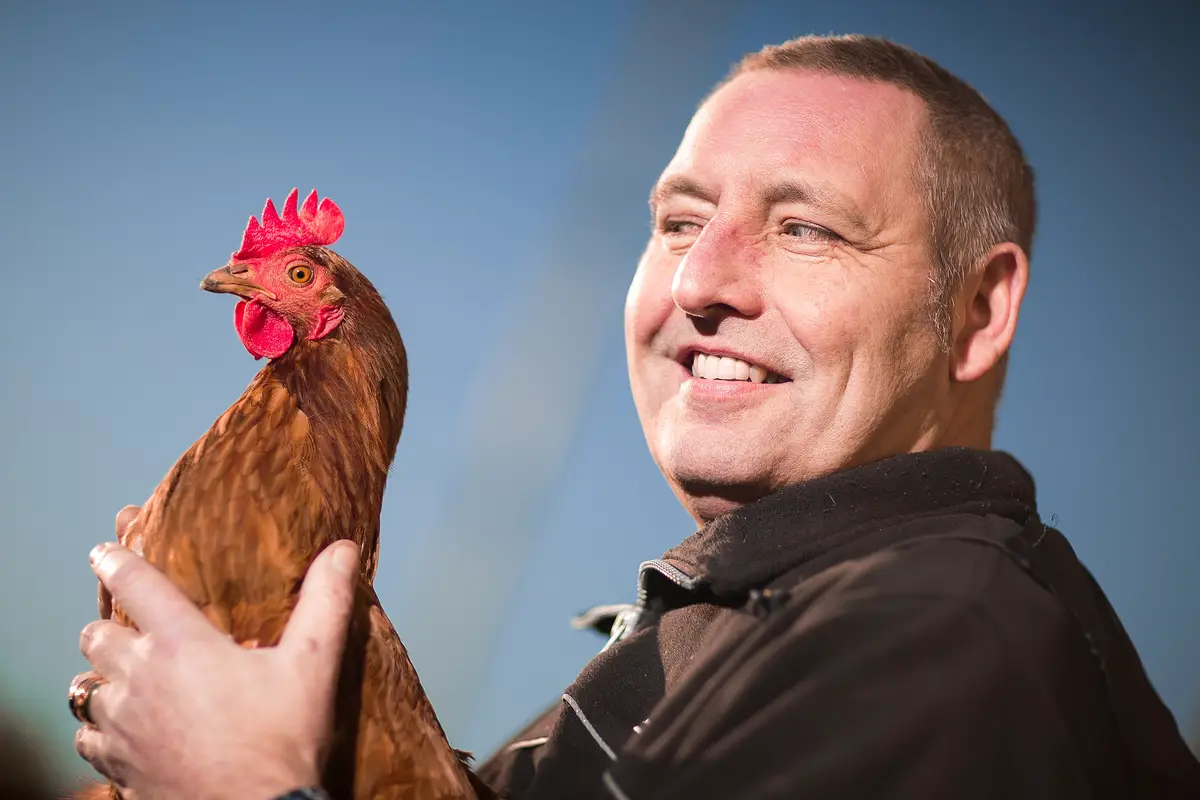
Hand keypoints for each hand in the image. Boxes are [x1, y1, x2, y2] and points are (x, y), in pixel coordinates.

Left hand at [74, 509, 359, 799]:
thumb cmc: (282, 741)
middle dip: (110, 627)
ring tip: (126, 680)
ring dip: (104, 679)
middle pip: (97, 635)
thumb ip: (325, 601)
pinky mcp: (116, 766)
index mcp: (181, 644)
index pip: (135, 584)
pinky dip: (99, 728)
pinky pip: (88, 737)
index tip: (104, 551)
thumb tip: (342, 549)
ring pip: (86, 687)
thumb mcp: (313, 665)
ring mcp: (122, 726)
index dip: (115, 560)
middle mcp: (140, 678)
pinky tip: (121, 730)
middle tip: (132, 630)